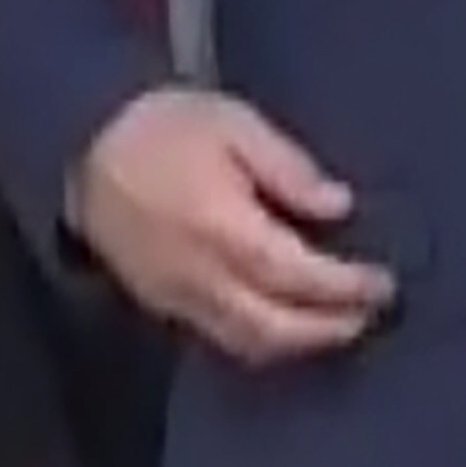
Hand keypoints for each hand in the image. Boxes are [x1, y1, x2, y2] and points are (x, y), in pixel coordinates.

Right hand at [70, 87, 396, 365]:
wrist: (82, 142)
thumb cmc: (164, 125)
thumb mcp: (235, 123)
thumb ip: (289, 168)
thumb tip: (339, 206)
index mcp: (222, 229)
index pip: (297, 276)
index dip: (345, 288)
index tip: (383, 284)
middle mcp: (199, 276)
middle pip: (275, 327)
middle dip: (329, 328)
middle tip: (370, 315)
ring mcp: (174, 297)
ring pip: (245, 343)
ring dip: (297, 343)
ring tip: (337, 325)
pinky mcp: (159, 302)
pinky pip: (217, 336)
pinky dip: (260, 340)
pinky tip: (284, 323)